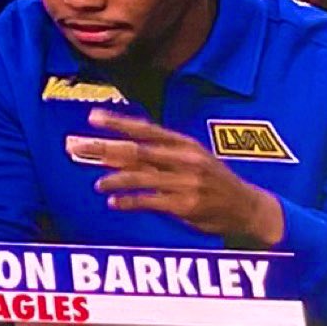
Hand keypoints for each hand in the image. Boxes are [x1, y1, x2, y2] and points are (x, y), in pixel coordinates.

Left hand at [85, 109, 283, 247]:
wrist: (247, 208)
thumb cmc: (213, 181)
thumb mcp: (192, 158)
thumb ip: (159, 154)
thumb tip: (119, 149)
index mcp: (184, 143)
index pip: (145, 129)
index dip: (118, 122)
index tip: (93, 117)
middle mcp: (184, 159)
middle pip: (136, 150)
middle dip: (105, 148)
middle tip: (79, 147)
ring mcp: (186, 182)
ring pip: (140, 177)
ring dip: (114, 180)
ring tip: (98, 184)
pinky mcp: (186, 205)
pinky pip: (150, 201)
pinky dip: (129, 202)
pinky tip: (114, 202)